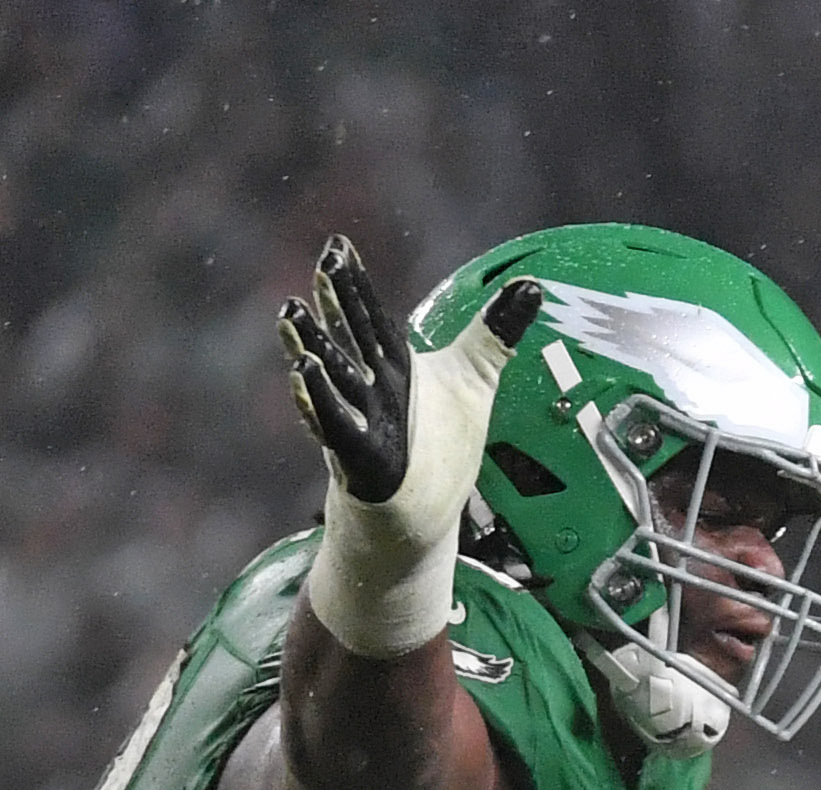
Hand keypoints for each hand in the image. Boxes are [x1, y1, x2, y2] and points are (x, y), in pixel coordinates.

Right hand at [279, 239, 535, 508]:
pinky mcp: (362, 460)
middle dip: (333, 306)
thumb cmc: (442, 446)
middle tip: (319, 267)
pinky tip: (300, 378)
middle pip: (350, 340)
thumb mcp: (475, 381)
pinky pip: (337, 429)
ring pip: (333, 380)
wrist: (421, 513)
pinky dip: (320, 404)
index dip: (355, 283)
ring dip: (310, 349)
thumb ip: (495, 333)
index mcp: (396, 366)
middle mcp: (374, 388)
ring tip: (288, 317)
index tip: (337, 246)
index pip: (372, 317)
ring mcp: (363, 422)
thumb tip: (532, 284)